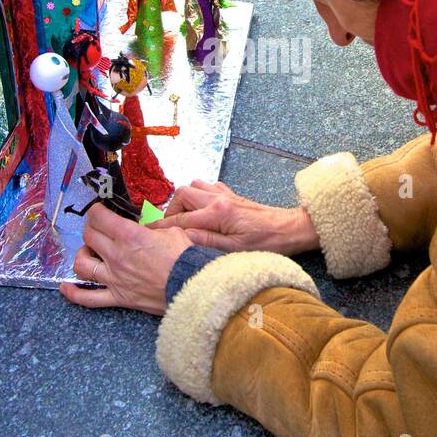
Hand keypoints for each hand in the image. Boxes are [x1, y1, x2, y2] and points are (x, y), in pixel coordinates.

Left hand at [60, 203, 192, 314]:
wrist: (193, 286)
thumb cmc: (185, 258)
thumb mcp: (172, 231)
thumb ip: (152, 228)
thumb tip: (144, 228)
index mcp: (129, 236)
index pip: (100, 217)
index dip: (97, 210)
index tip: (100, 210)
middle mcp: (117, 255)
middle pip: (88, 236)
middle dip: (91, 228)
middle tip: (98, 227)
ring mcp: (114, 278)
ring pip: (82, 264)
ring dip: (82, 255)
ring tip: (89, 252)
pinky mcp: (118, 297)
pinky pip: (88, 298)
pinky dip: (74, 293)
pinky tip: (66, 288)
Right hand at [147, 180, 318, 256]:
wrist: (289, 229)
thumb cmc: (267, 243)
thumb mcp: (235, 250)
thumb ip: (206, 242)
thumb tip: (182, 237)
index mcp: (217, 213)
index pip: (181, 219)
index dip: (161, 226)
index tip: (148, 231)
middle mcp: (218, 199)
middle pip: (182, 195)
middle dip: (170, 210)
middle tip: (168, 227)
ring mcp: (225, 194)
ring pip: (193, 187)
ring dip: (183, 201)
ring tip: (182, 219)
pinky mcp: (231, 195)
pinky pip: (207, 186)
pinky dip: (198, 195)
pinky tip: (200, 208)